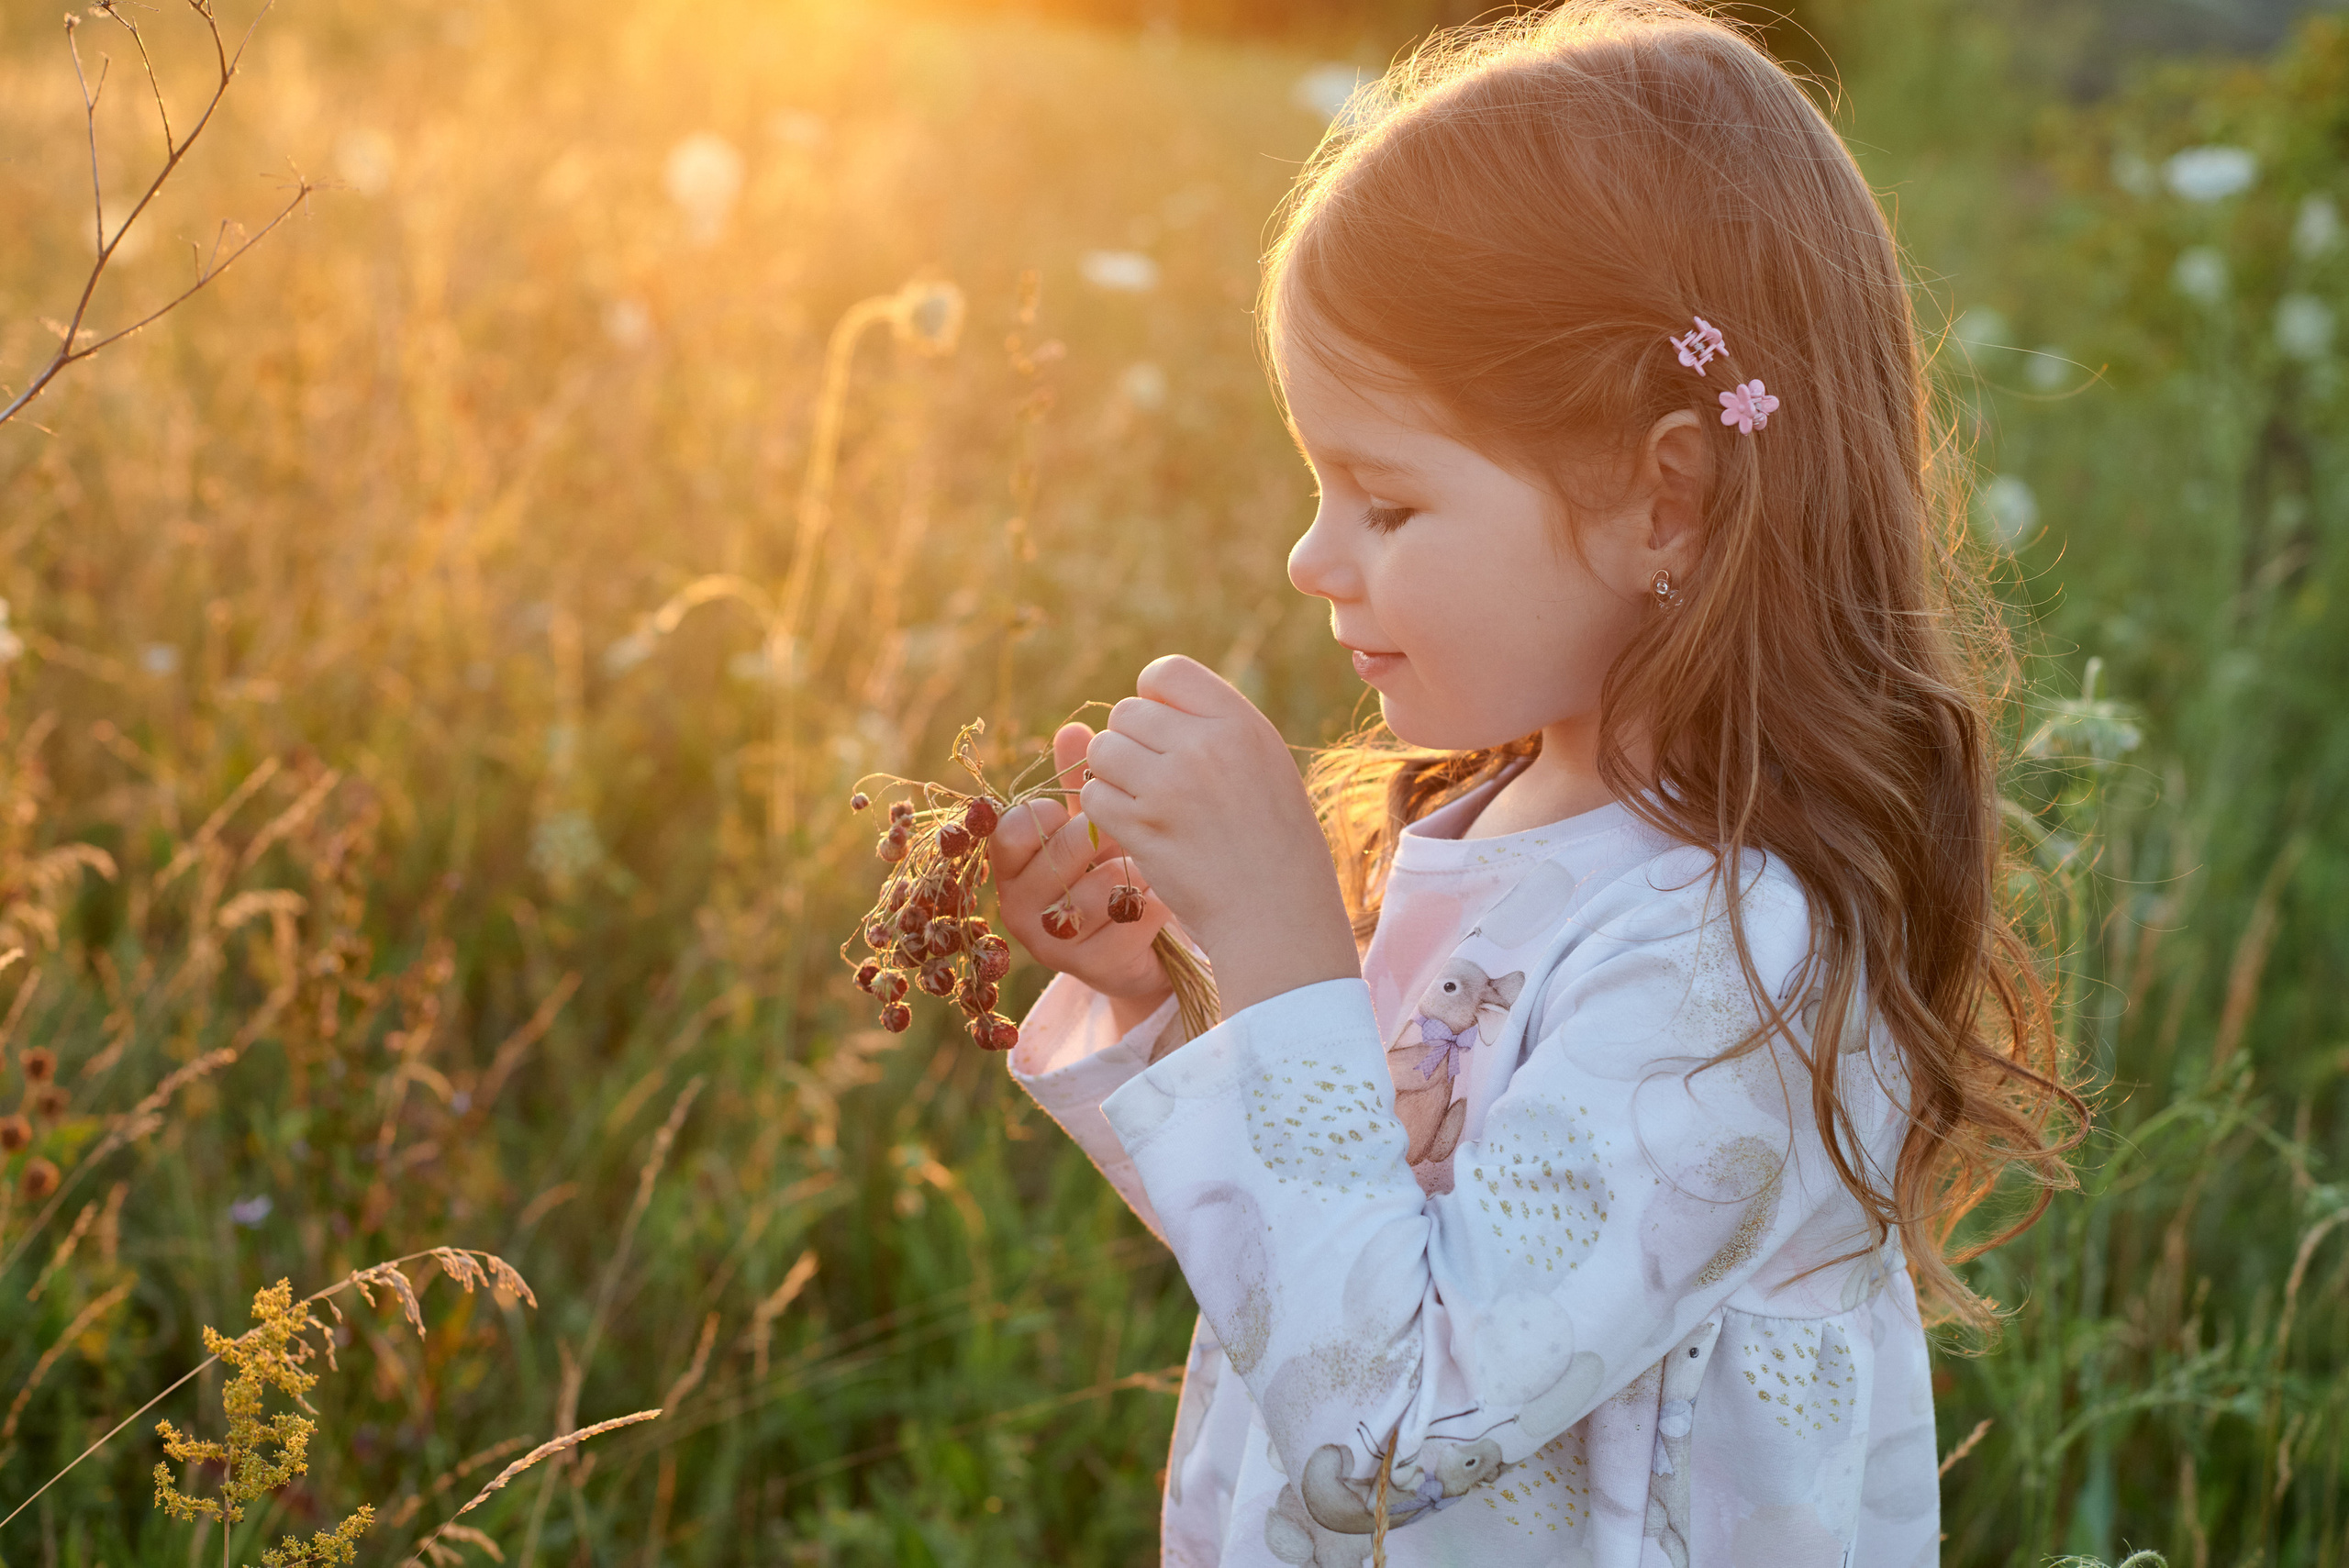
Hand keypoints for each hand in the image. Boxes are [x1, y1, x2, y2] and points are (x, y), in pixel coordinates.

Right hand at [988, 723, 1175, 1035]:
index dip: (1045, 813)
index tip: (1069, 809)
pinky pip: (1130, 922)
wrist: (1142, 943)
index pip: (1009, 830)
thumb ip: (1080, 780)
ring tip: (1144, 868)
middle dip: (1100, 839)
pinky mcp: (1094, 968)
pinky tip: (1162, 898)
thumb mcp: (1090, 821)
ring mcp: (1055, 944)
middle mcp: (1020, 908)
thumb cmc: (1109, 867)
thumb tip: (1076, 728)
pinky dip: (1153, 903)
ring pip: (1096, 892)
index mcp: (1011, 866)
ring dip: (1130, 873)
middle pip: (1058, 857)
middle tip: (1121, 836)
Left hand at [1079, 656, 1359, 1016]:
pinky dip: (1106, 815)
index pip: (1165, 671)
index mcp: (1240, 722)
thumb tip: (1148, 698)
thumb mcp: (1265, 762)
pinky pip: (1094, 798)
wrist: (1279, 915)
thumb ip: (1213, 725)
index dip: (1154, 700)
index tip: (1165, 733)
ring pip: (1101, 752)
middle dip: (1130, 744)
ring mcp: (1170, 787)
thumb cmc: (1274, 840)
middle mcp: (1204, 746)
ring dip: (1112, 778)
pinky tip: (1139, 832)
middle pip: (1125, 712)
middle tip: (1155, 781)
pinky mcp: (1142, 828)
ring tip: (1146, 805)